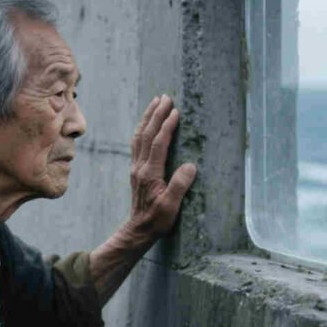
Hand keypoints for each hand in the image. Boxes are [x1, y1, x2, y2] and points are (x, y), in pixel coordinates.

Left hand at [119, 95, 197, 248]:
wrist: (138, 229)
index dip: (166, 127)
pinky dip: (142, 128)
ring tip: (155, 102)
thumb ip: (179, 186)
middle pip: (146, 134)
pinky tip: (146, 123)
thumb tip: (190, 166)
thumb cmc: (157, 220)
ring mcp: (136, 167)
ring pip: (139, 136)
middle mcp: (140, 167)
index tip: (175, 112)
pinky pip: (137, 143)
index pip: (158, 144)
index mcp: (150, 173)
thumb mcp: (171, 207)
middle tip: (165, 97)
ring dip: (147, 118)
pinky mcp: (136, 170)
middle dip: (156, 114)